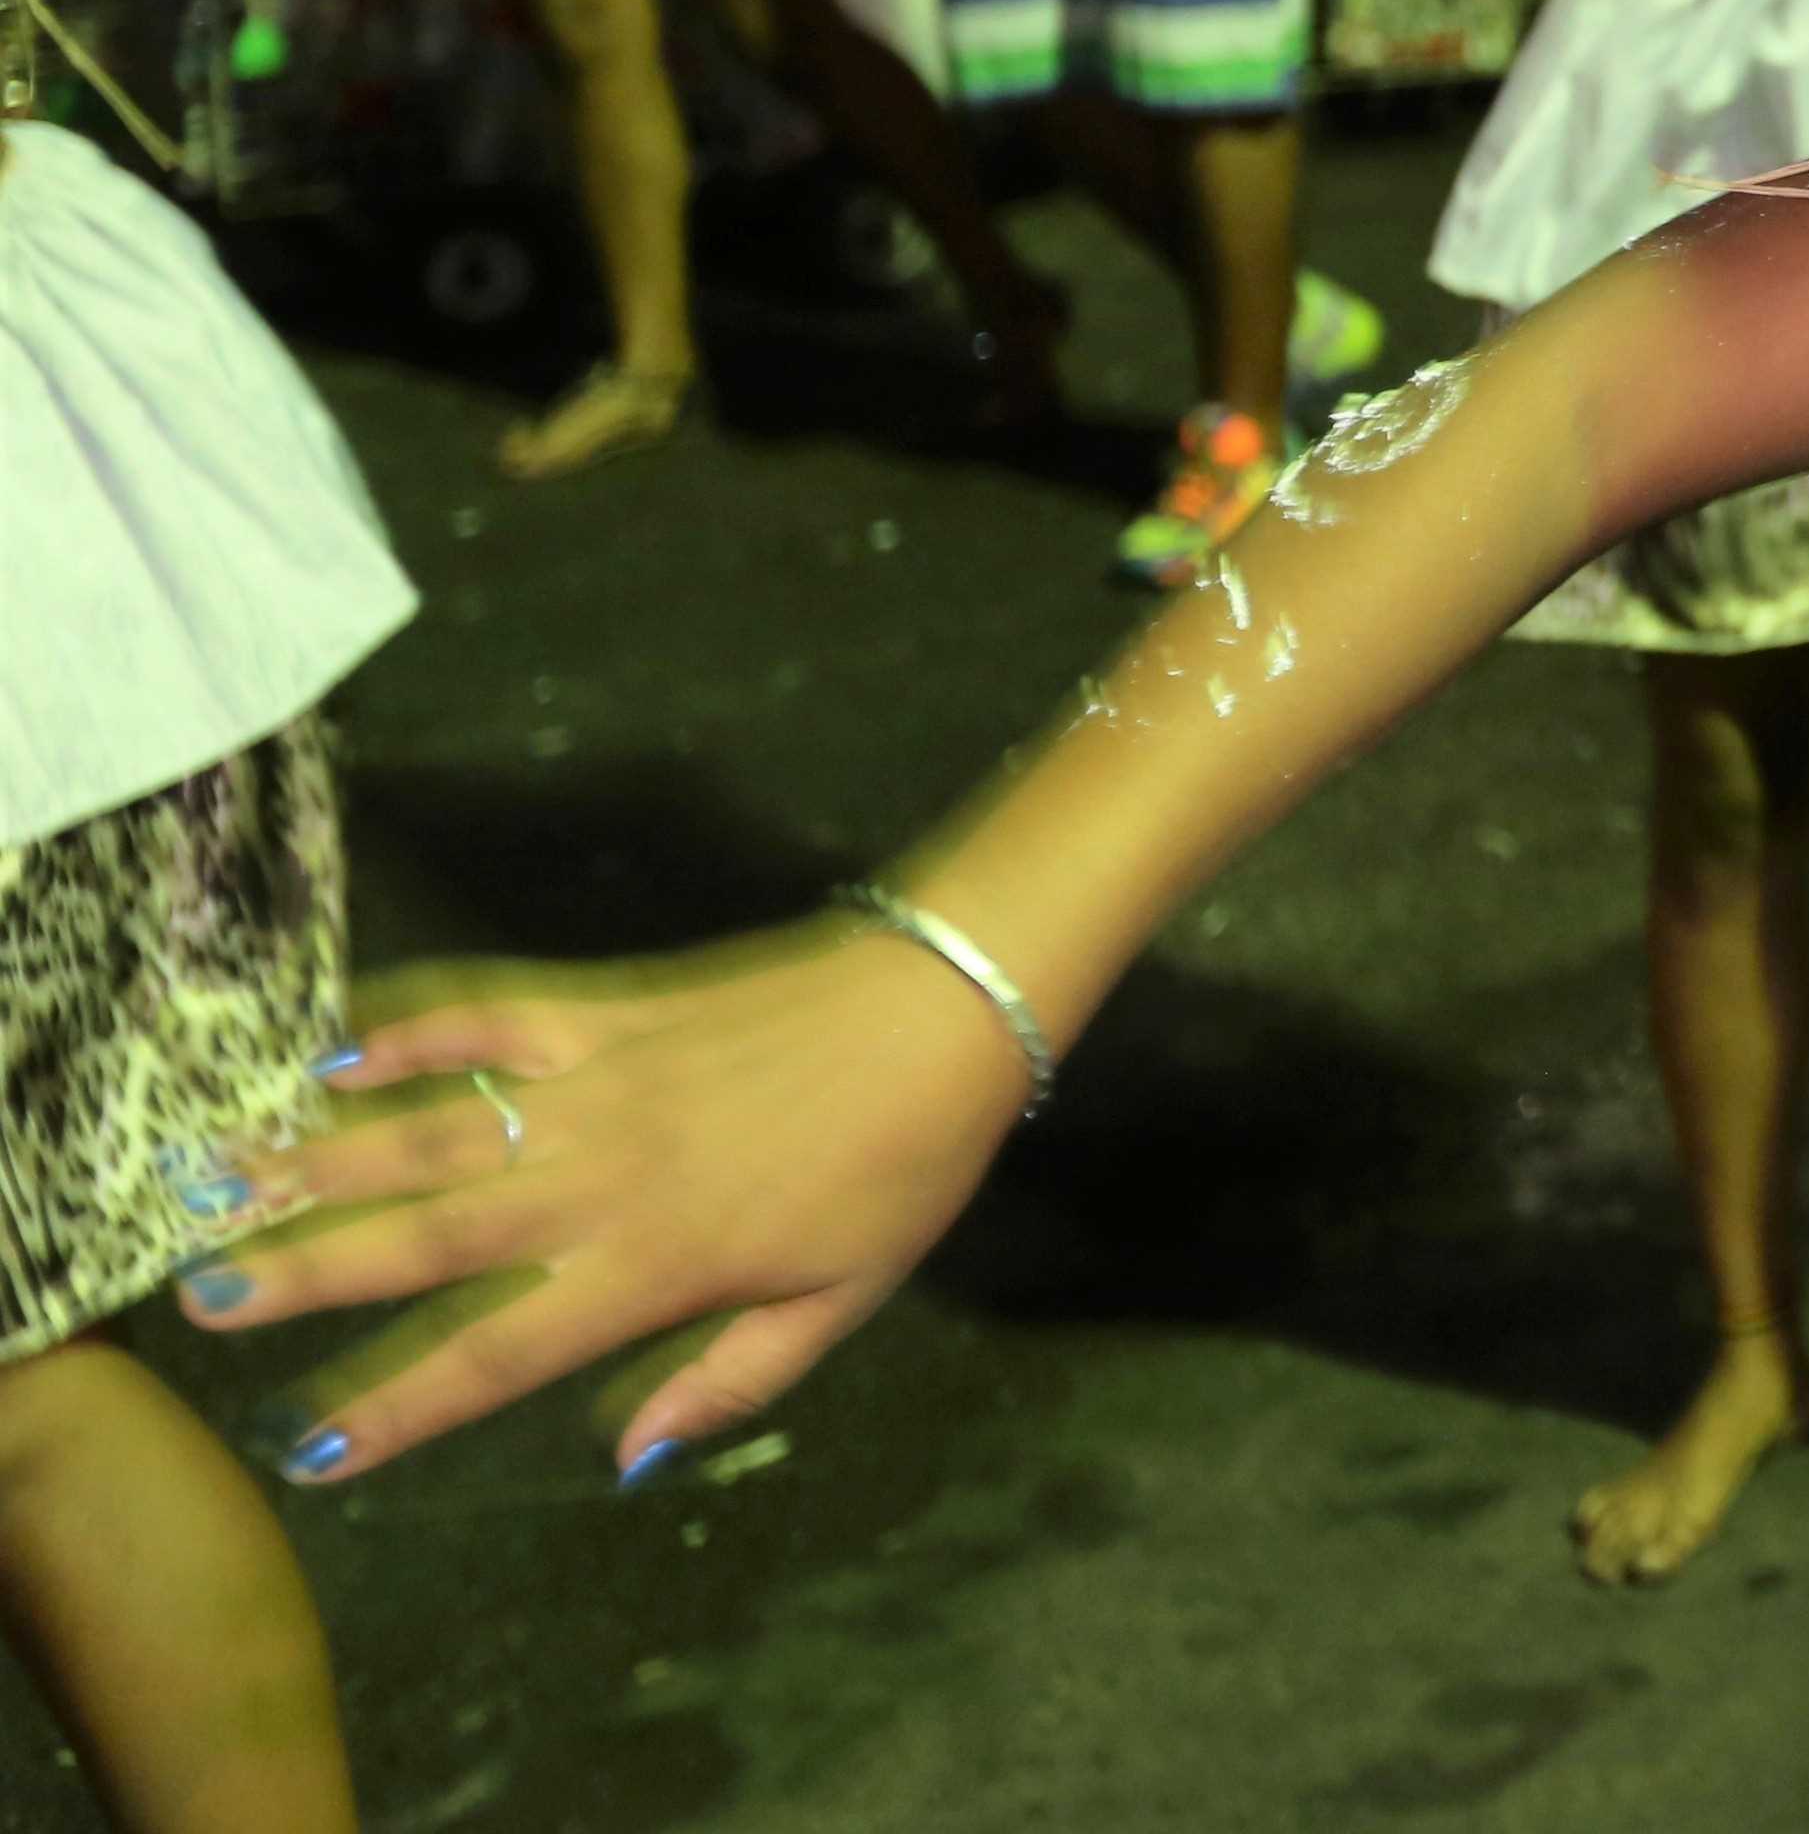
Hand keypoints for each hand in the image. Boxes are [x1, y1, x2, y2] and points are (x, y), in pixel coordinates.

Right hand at [165, 922, 1035, 1484]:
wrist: (948, 1009)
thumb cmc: (905, 1164)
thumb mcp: (842, 1299)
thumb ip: (730, 1380)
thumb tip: (626, 1459)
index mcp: (655, 1264)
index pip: (499, 1353)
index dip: (401, 1405)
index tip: (308, 1448)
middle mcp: (602, 1180)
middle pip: (428, 1236)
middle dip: (307, 1269)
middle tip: (201, 1298)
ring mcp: (599, 1086)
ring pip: (432, 1127)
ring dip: (318, 1154)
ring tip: (212, 1177)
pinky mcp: (612, 1010)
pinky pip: (492, 1015)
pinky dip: (409, 1028)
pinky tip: (327, 1051)